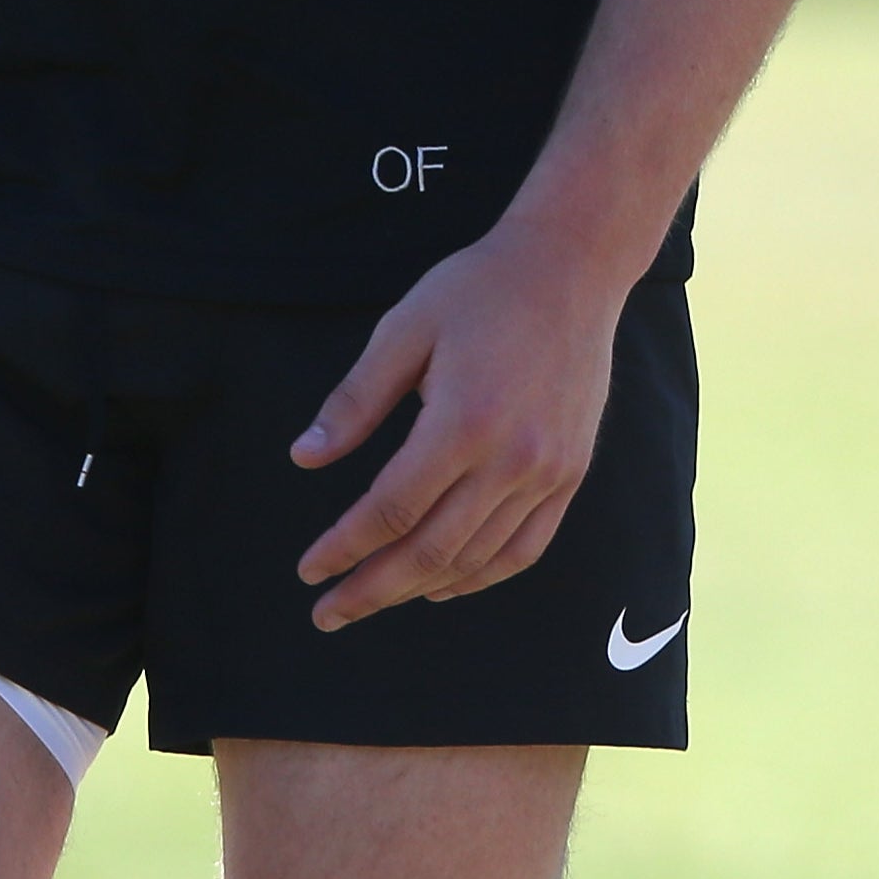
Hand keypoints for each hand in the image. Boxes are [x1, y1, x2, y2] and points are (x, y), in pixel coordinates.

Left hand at [292, 224, 623, 631]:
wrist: (573, 266)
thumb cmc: (479, 289)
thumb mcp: (404, 329)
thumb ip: (355, 400)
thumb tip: (305, 458)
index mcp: (463, 421)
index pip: (390, 510)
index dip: (343, 547)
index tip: (308, 569)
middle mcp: (511, 457)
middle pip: (430, 550)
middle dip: (370, 589)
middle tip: (326, 612)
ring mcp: (548, 470)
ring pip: (475, 559)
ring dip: (418, 588)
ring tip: (373, 598)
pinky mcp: (571, 471)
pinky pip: (524, 548)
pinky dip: (480, 576)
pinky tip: (444, 583)